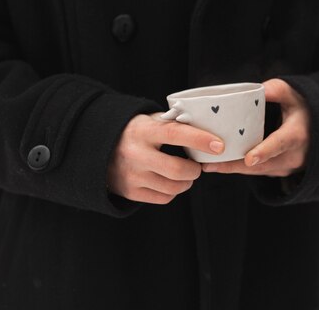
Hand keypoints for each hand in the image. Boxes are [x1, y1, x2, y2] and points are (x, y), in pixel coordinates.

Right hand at [107, 113, 224, 203]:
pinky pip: (164, 198)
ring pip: (174, 187)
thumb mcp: (151, 121)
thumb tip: (208, 130)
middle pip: (178, 170)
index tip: (219, 145)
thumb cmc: (136, 132)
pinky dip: (174, 191)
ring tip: (186, 174)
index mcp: (143, 131)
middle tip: (198, 165)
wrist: (98, 148)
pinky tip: (170, 181)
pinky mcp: (130, 192)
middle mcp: (135, 154)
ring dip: (187, 182)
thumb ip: (175, 124)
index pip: (175, 134)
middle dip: (195, 169)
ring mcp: (132, 175)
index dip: (200, 140)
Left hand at [202, 78, 309, 176]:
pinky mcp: (280, 172)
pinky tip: (221, 165)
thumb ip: (276, 90)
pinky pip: (259, 172)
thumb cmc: (303, 109)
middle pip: (261, 164)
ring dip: (233, 169)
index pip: (280, 144)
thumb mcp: (294, 95)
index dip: (264, 151)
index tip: (248, 159)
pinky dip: (241, 169)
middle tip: (210, 165)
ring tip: (209, 165)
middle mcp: (293, 155)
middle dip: (234, 166)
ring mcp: (287, 167)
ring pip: (258, 171)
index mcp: (297, 135)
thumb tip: (257, 89)